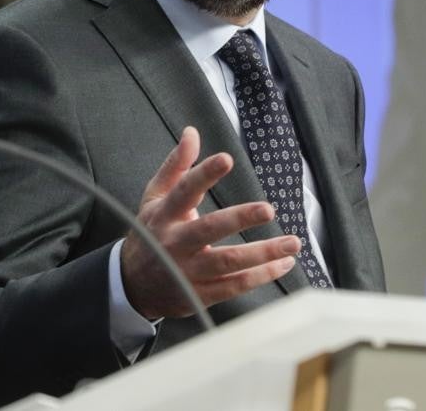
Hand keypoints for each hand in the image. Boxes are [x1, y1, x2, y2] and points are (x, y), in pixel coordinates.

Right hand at [119, 126, 299, 318]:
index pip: (184, 190)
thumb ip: (176, 165)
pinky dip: (261, 276)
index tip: (226, 159)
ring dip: (262, 253)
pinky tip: (283, 264)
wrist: (133, 284)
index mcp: (163, 214)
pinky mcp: (199, 294)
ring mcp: (187, 270)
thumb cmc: (151, 232)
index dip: (204, 174)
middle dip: (239, 219)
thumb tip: (192, 133)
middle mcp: (175, 242)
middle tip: (268, 209)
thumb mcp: (155, 197)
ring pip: (228, 262)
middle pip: (209, 229)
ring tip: (292, 243)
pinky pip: (234, 286)